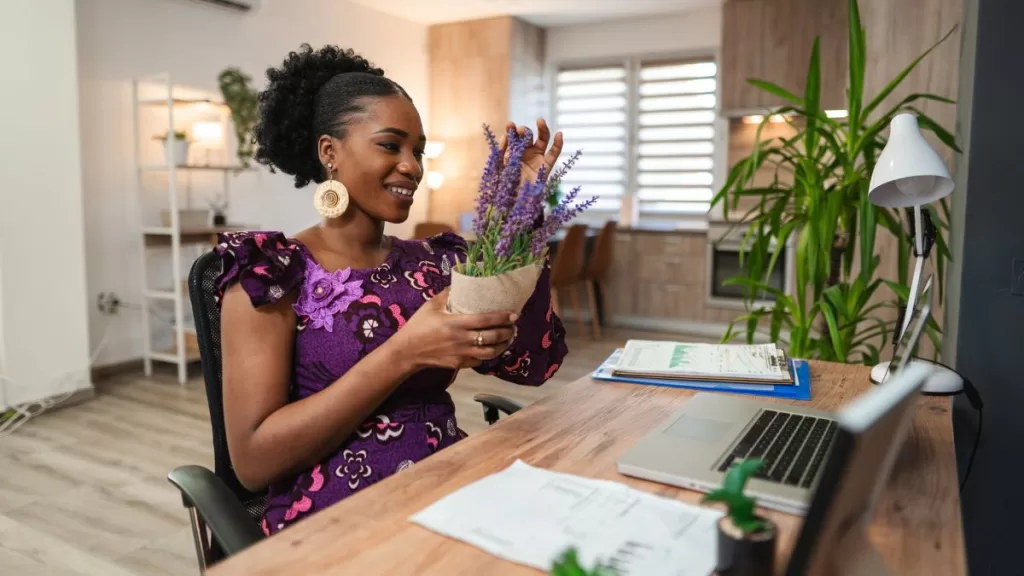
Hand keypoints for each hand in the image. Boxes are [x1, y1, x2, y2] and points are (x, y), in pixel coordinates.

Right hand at [390, 289, 516, 370]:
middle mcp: (462, 340)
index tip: (514, 314)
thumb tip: (461, 282)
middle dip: (507, 332)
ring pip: (490, 353)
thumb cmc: (419, 325)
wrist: (407, 351)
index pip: (485, 320)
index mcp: (456, 323)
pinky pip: (479, 361)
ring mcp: (462, 354)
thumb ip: (448, 294)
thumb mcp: (431, 305)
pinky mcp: (459, 364)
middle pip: (492, 337)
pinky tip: (491, 349)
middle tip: (514, 327)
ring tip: (508, 339)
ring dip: (502, 346)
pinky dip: (488, 356)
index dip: (502, 318)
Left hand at [500, 118, 563, 183]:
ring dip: (542, 129)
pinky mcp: (546, 166)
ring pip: (542, 139)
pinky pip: (554, 153)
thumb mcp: (498, 167)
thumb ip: (501, 151)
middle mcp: (525, 153)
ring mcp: (536, 158)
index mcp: (512, 152)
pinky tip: (559, 134)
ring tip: (540, 121)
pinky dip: (558, 144)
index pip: (513, 137)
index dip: (511, 130)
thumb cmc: (504, 187)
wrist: (514, 205)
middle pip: (528, 136)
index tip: (509, 125)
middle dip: (524, 130)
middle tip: (519, 131)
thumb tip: (505, 136)